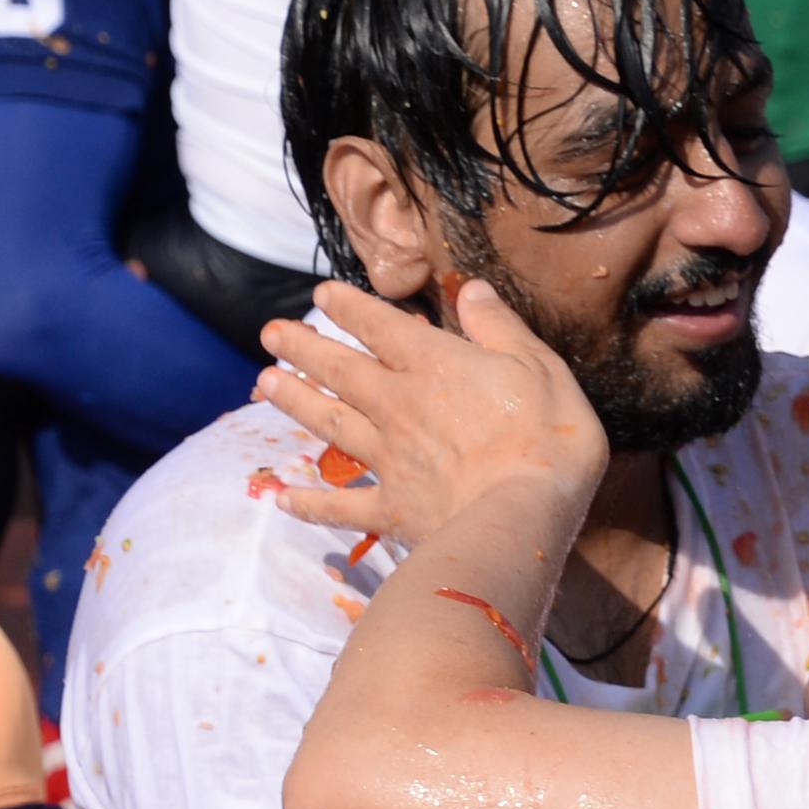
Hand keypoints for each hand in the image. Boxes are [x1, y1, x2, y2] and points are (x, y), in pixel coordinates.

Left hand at [256, 279, 607, 548]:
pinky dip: (309, 503)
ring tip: (263, 384)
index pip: (381, 327)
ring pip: (331, 423)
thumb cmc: (545, 439)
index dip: (349, 308)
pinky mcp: (393, 509)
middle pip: (341, 371)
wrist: (522, 519)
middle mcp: (399, 406)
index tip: (321, 294)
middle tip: (269, 333)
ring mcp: (390, 459)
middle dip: (303, 348)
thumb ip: (499, 327)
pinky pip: (341, 506)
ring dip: (295, 402)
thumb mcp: (539, 367)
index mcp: (435, 366)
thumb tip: (470, 289)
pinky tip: (280, 498)